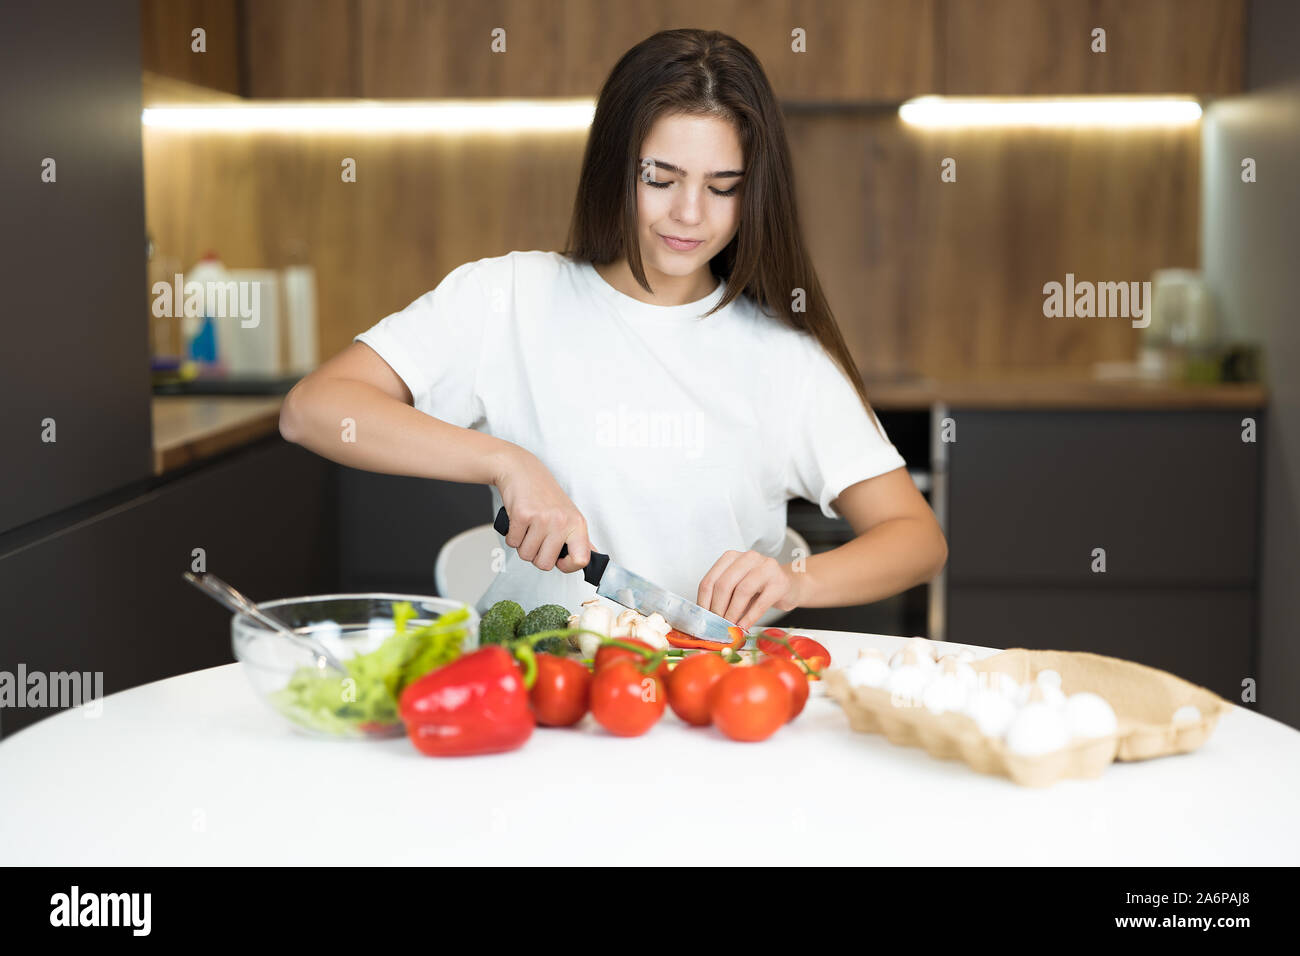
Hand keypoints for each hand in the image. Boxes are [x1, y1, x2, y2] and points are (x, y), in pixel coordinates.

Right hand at [491, 446, 592, 573]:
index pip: (581, 560)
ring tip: (528, 528)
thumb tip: (590, 560)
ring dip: (523, 545)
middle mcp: (562, 522)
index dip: (568, 566)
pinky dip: (512, 536)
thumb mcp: (569, 515)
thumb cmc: (545, 494)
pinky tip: (519, 522)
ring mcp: (542, 519)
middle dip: (537, 555)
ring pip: (526, 555)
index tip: (560, 560)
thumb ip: (579, 540)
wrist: (523, 471)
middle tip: (538, 538)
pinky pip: (512, 543)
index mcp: (577, 524)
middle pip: (545, 564)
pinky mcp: (523, 516)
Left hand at [697, 550, 802, 630]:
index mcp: (732, 557)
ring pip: (742, 591)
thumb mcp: (737, 587)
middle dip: (718, 609)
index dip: (704, 602)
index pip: (710, 579)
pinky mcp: (780, 582)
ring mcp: (766, 567)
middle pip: (724, 584)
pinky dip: (750, 617)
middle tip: (716, 625)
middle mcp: (748, 557)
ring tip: (729, 627)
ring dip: (733, 613)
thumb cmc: (760, 588)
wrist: (790, 586)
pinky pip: (761, 602)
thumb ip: (722, 597)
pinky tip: (744, 627)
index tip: (703, 618)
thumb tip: (706, 618)